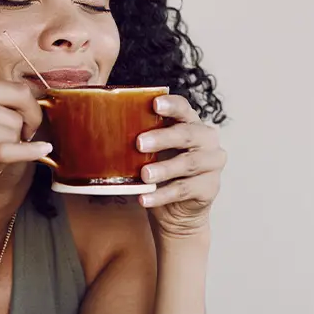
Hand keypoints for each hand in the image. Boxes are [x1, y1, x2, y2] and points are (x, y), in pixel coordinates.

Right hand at [0, 77, 48, 224]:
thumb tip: (31, 108)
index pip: (15, 90)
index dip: (31, 111)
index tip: (29, 129)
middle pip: (15, 116)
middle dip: (16, 139)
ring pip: (10, 135)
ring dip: (5, 158)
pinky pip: (2, 150)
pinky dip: (25, 153)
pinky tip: (41, 152)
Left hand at [136, 94, 225, 237]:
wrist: (176, 210)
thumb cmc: (160, 171)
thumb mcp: (150, 153)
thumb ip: (138, 138)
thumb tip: (101, 127)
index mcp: (190, 123)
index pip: (184, 108)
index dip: (171, 105)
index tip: (154, 103)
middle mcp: (206, 140)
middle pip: (187, 134)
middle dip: (162, 138)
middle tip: (139, 143)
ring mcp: (212, 164)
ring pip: (188, 163)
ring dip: (164, 169)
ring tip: (144, 175)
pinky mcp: (210, 187)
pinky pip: (184, 190)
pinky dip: (162, 195)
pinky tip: (144, 198)